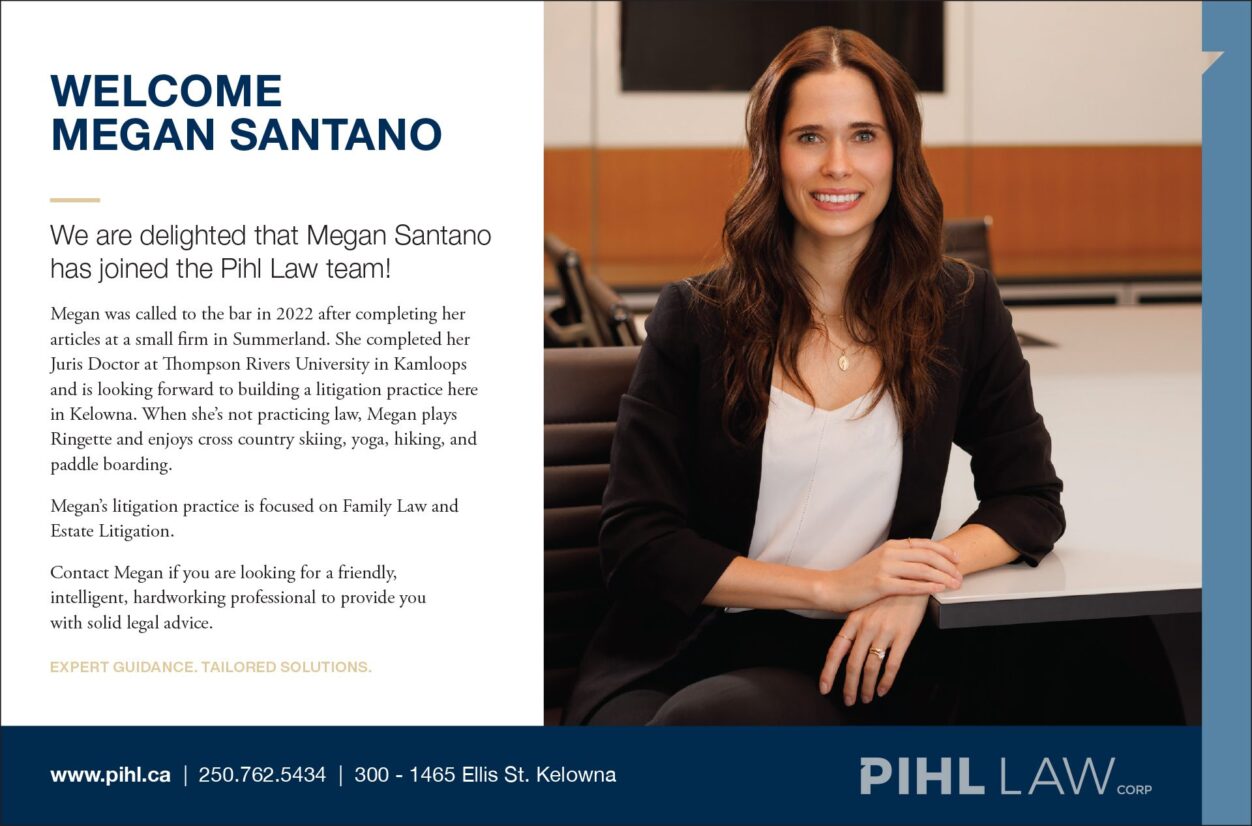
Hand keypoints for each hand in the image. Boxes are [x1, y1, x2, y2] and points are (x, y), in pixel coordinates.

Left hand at [819, 594, 928, 704]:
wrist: (912, 578)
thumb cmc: (887, 594)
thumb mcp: (865, 608)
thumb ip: (855, 629)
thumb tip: (846, 651)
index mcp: (853, 621)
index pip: (835, 651)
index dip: (829, 672)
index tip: (825, 687)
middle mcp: (866, 628)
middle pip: (853, 664)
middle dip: (849, 686)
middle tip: (849, 700)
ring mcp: (885, 632)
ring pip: (871, 667)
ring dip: (868, 687)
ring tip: (867, 697)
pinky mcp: (903, 636)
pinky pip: (893, 664)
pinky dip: (887, 681)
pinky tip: (884, 689)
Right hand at [823, 538, 960, 612]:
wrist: (833, 587)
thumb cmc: (856, 578)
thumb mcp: (878, 561)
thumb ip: (898, 559)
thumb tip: (920, 562)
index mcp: (890, 546)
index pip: (924, 544)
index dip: (944, 550)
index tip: (957, 558)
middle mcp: (889, 553)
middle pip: (928, 556)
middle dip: (948, 565)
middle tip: (960, 575)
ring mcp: (885, 568)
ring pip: (923, 570)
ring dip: (943, 577)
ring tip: (955, 584)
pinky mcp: (881, 584)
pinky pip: (911, 585)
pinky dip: (928, 587)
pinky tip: (939, 589)